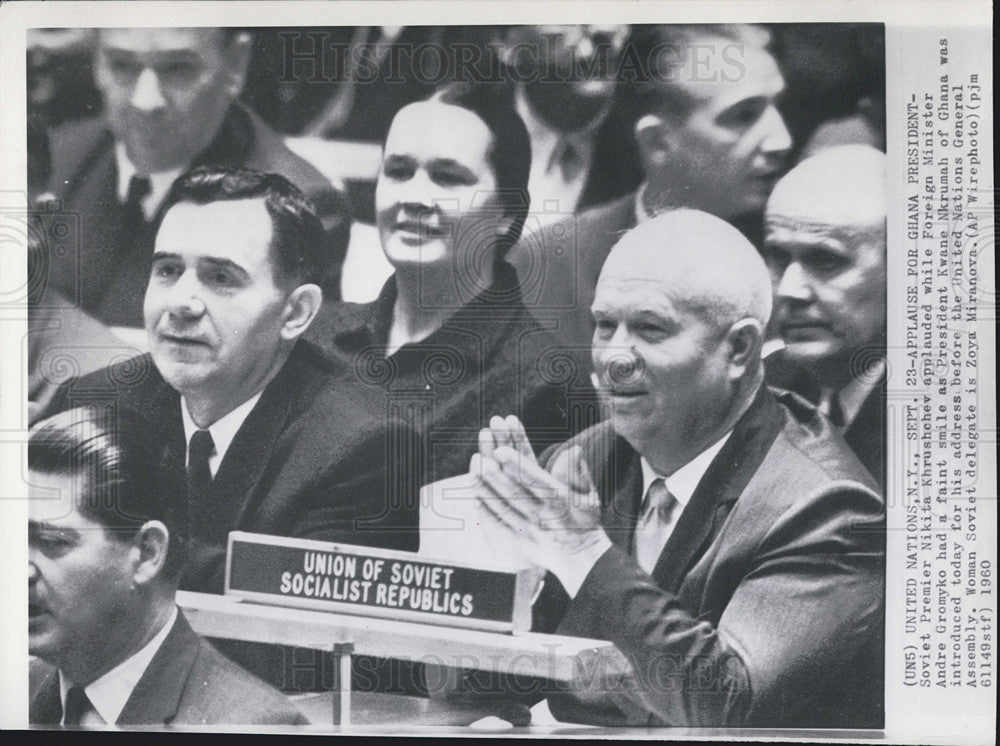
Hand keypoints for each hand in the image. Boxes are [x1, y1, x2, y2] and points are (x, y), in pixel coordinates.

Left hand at [471, 419, 606, 579]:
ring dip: (487, 491)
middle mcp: (543, 516)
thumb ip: (578, 473)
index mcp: (560, 502)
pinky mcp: (519, 543)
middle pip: (515, 493)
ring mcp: (529, 531)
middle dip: (496, 476)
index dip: (518, 466)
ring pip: (504, 508)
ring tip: (473, 474)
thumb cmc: (584, 520)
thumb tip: (573, 449)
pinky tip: (474, 497)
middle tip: (480, 458)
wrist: (580, 558)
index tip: (501, 450)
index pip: (536, 480)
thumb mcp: (588, 496)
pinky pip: (499, 526)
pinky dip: (486, 512)